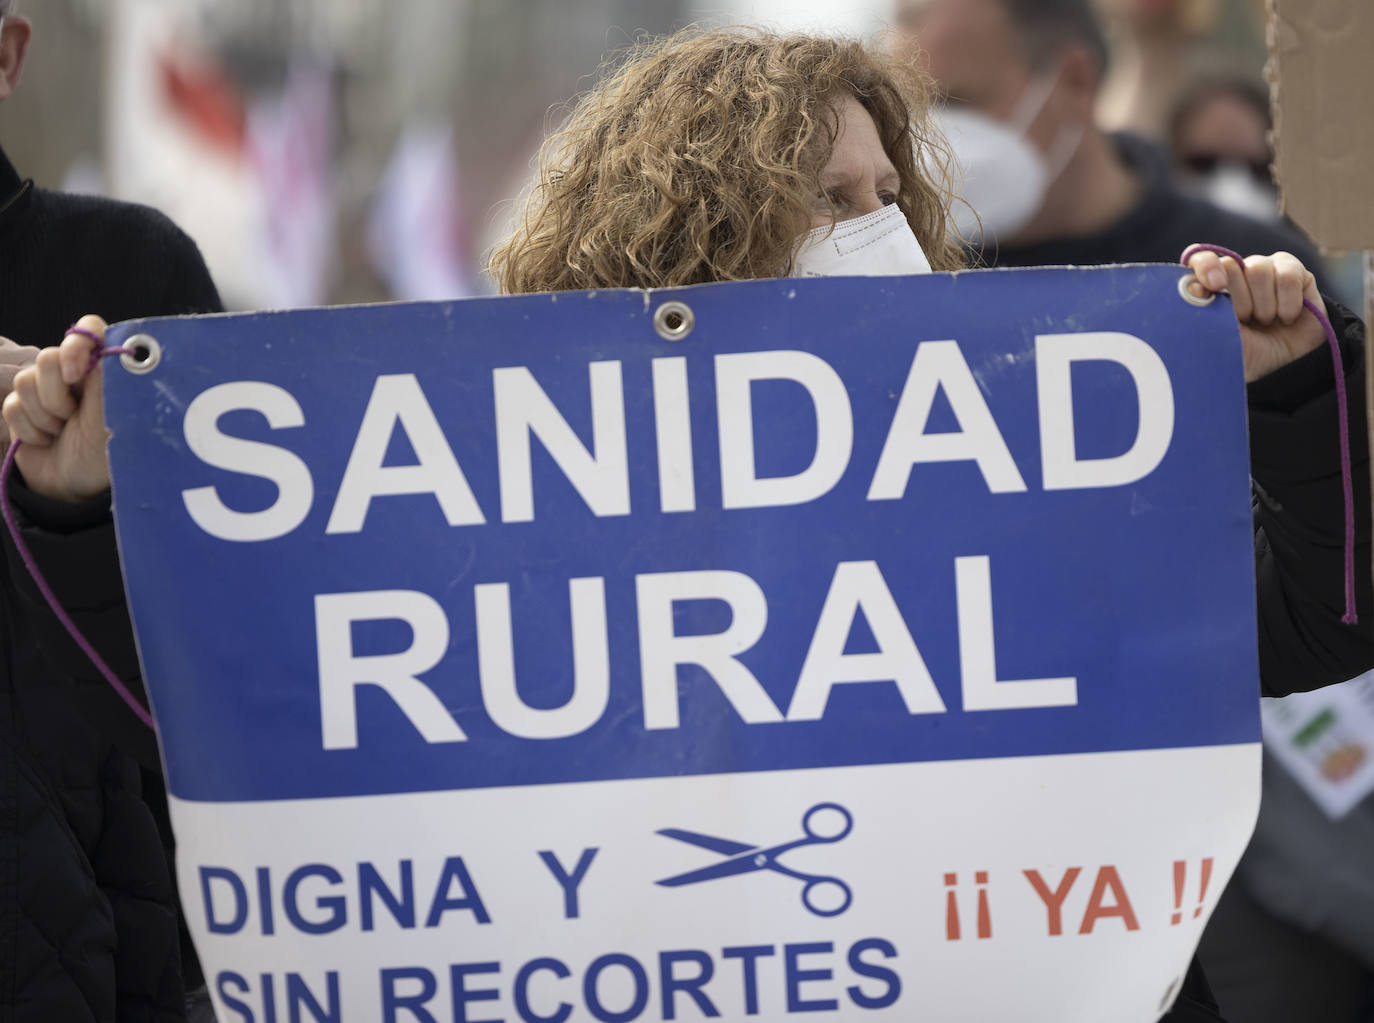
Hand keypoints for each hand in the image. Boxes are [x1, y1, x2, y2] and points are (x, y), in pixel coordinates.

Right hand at [1, 315, 111, 501]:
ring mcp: (46, 392)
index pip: (87, 329)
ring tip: (61, 432)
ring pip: (24, 381)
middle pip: (46, 356)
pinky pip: (10, 405)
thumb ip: (107, 374)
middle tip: (72, 417)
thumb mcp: (116, 412)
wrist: (80, 489)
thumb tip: (98, 341)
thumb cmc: (109, 452)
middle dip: (56, 394)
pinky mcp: (23, 411)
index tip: (77, 376)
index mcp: (104, 369)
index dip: (75, 345)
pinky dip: (28, 428)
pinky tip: (46, 441)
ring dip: (43, 414)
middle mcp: (75, 375)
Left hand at [1184, 249, 1324, 382]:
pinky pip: (1288, 276)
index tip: (1215, 286)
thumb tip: (1192, 288)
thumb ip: (1204, 315)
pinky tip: (1286, 317)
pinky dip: (1287, 303)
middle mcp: (1236, 273)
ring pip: (1259, 269)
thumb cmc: (1247, 354)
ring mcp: (1265, 269)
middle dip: (1238, 300)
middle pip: (1230, 265)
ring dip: (1263, 304)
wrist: (1285, 367)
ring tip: (1266, 321)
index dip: (1206, 266)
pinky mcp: (1294, 272)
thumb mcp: (1219, 341)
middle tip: (1246, 320)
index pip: (1201, 260)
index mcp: (1212, 288)